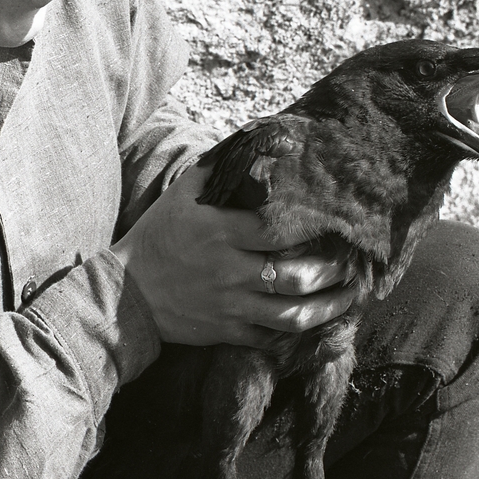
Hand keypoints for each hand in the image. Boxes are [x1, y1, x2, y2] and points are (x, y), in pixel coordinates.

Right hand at [110, 164, 353, 346]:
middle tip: (353, 264)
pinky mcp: (227, 332)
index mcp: (222, 232)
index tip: (338, 224)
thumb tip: (258, 139)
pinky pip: (271, 338)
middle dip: (333, 272)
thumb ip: (221, 170)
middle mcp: (231, 270)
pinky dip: (298, 335)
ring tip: (349, 297)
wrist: (125, 294)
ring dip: (328, 307)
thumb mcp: (183, 194)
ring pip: (292, 314)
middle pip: (297, 277)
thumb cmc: (157, 236)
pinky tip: (318, 324)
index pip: (279, 230)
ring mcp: (230, 305)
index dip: (315, 228)